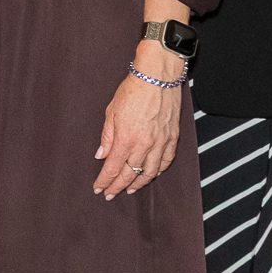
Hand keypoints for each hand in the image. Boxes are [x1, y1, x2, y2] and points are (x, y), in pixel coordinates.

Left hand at [94, 54, 183, 199]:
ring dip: (138, 183)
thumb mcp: (111, 112)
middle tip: (110, 194)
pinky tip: (151, 174)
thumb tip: (101, 156)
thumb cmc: (132, 91)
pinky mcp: (172, 139)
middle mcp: (144, 144)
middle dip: (118, 186)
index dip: (105, 181)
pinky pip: (166, 162)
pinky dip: (158, 171)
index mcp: (126, 138)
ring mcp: (161, 143)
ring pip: (150, 172)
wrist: (157, 78)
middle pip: (130, 173)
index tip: (99, 188)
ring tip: (129, 189)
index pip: (113, 168)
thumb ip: (107, 137)